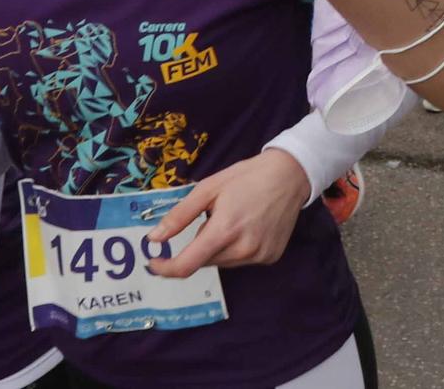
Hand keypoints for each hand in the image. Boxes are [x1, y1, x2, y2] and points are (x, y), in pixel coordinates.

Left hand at [144, 149, 308, 278]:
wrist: (290, 175)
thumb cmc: (246, 177)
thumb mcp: (208, 188)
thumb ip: (179, 216)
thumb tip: (154, 239)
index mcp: (224, 230)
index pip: (187, 265)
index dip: (166, 268)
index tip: (153, 262)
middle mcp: (243, 250)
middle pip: (204, 261)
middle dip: (198, 245)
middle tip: (212, 218)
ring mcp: (259, 256)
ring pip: (222, 262)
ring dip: (217, 248)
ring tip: (233, 220)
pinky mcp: (271, 257)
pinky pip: (241, 261)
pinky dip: (236, 249)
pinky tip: (248, 227)